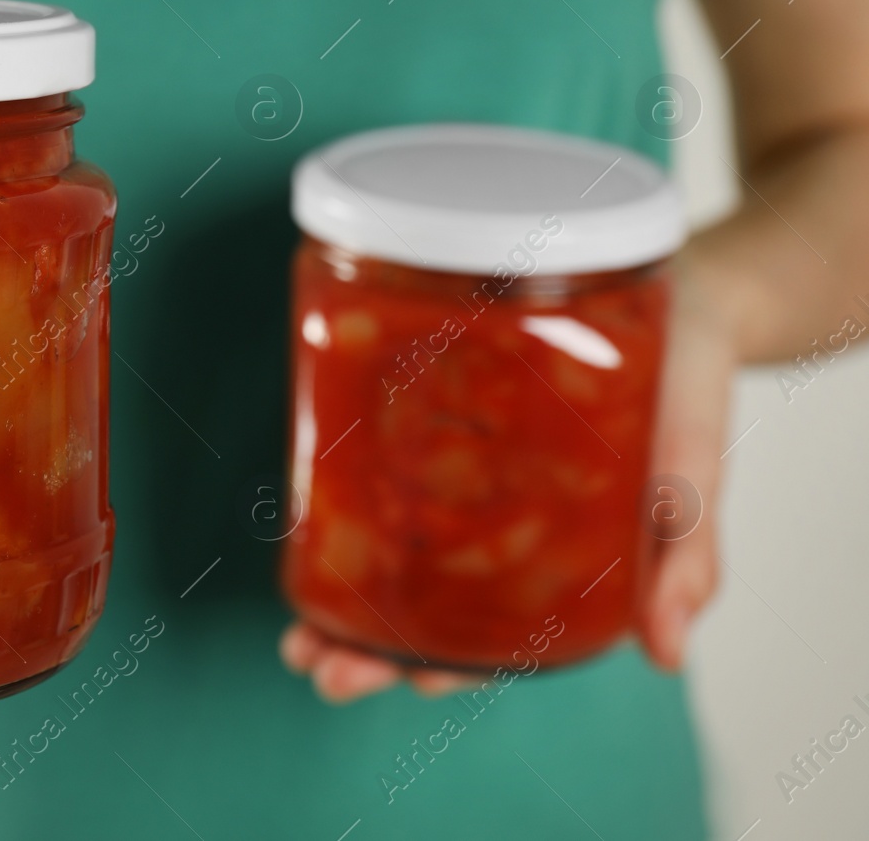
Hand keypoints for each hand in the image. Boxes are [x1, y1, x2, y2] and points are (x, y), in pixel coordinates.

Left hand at [279, 256, 737, 700]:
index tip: (411, 683)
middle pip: (424, 611)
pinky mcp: (434, 415)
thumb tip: (665, 654)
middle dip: (368, 649)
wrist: (681, 299)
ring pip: (390, 552)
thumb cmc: (684, 399)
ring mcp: (460, 476)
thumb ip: (683, 565)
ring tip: (293, 628)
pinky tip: (305, 512)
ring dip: (339, 596)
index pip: (495, 640)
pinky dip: (342, 498)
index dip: (451, 667)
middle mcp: (497, 532)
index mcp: (556, 566)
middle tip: (314, 664)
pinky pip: (382, 465)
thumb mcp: (690, 482)